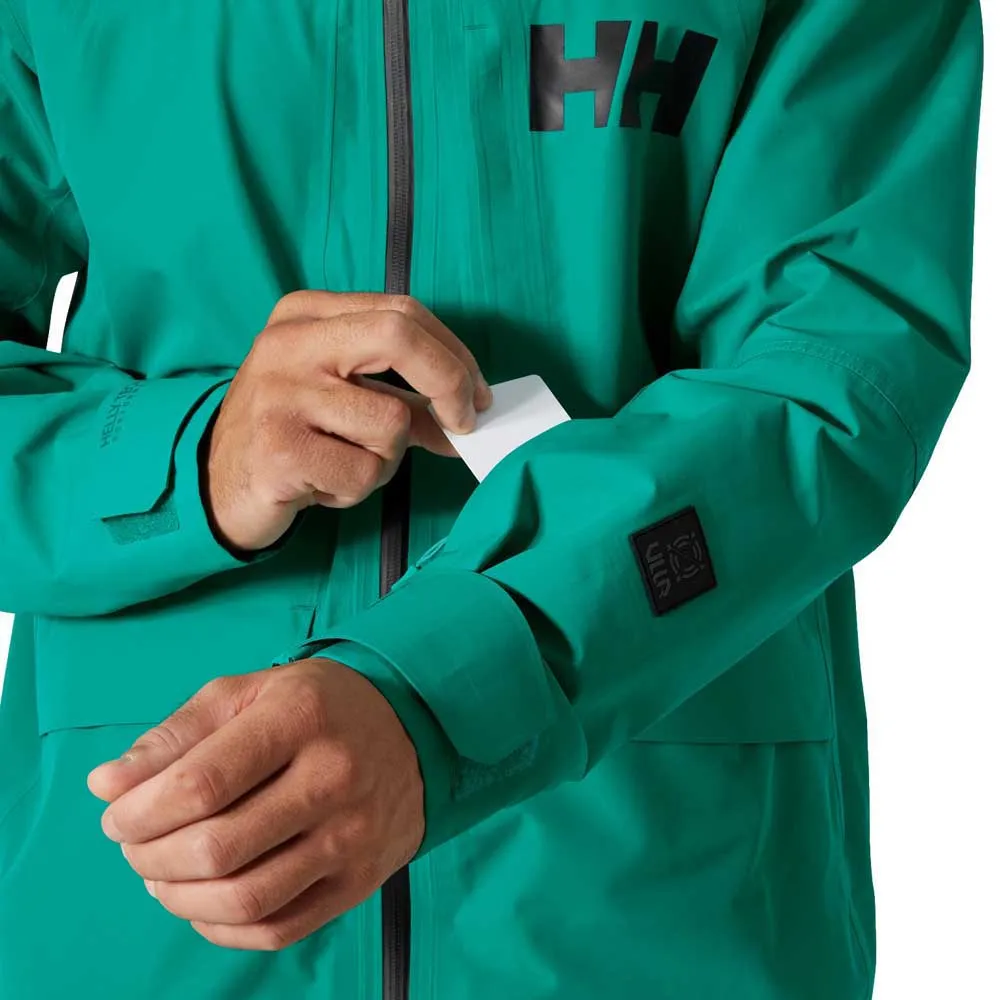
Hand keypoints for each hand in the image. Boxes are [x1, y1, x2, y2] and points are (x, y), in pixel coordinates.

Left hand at [86, 658, 424, 950]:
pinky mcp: (359, 880)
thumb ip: (176, 734)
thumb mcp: (248, 692)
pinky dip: (221, 929)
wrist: (413, 728)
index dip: (139, 812)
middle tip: (134, 846)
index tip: (117, 815)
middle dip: (150, 857)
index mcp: (300, 718)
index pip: (201, 783)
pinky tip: (203, 899)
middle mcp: (333, 778)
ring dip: (180, 898)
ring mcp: (351, 836)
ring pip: (245, 899)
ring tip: (160, 877)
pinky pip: (277, 929)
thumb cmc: (317, 706)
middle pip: (218, 848)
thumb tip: (107, 785)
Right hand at [208, 291, 492, 549]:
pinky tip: (322, 484)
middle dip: (449, 383)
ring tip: (345, 463)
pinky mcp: (279, 449)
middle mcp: (289, 344)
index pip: (403, 313)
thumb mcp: (342, 398)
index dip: (454, 354)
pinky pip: (364, 472)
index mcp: (306, 314)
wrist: (216, 483)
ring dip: (386, 460)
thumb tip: (467, 415)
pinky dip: (357, 489)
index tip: (477, 394)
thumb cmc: (290, 432)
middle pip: (400, 336)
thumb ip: (401, 397)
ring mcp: (280, 395)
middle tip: (465, 424)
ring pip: (390, 423)